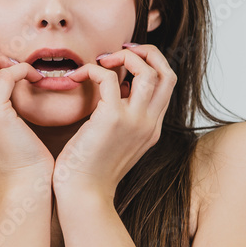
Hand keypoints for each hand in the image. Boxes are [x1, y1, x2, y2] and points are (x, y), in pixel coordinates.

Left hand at [51, 43, 177, 201]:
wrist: (83, 196)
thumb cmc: (90, 170)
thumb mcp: (115, 141)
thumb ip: (123, 116)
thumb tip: (119, 89)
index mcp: (151, 128)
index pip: (167, 85)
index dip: (151, 64)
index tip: (127, 59)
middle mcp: (149, 123)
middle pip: (167, 73)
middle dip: (147, 52)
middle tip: (120, 50)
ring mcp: (135, 121)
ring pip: (148, 71)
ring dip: (125, 57)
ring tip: (103, 60)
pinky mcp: (113, 120)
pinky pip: (110, 79)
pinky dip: (94, 70)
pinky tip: (78, 76)